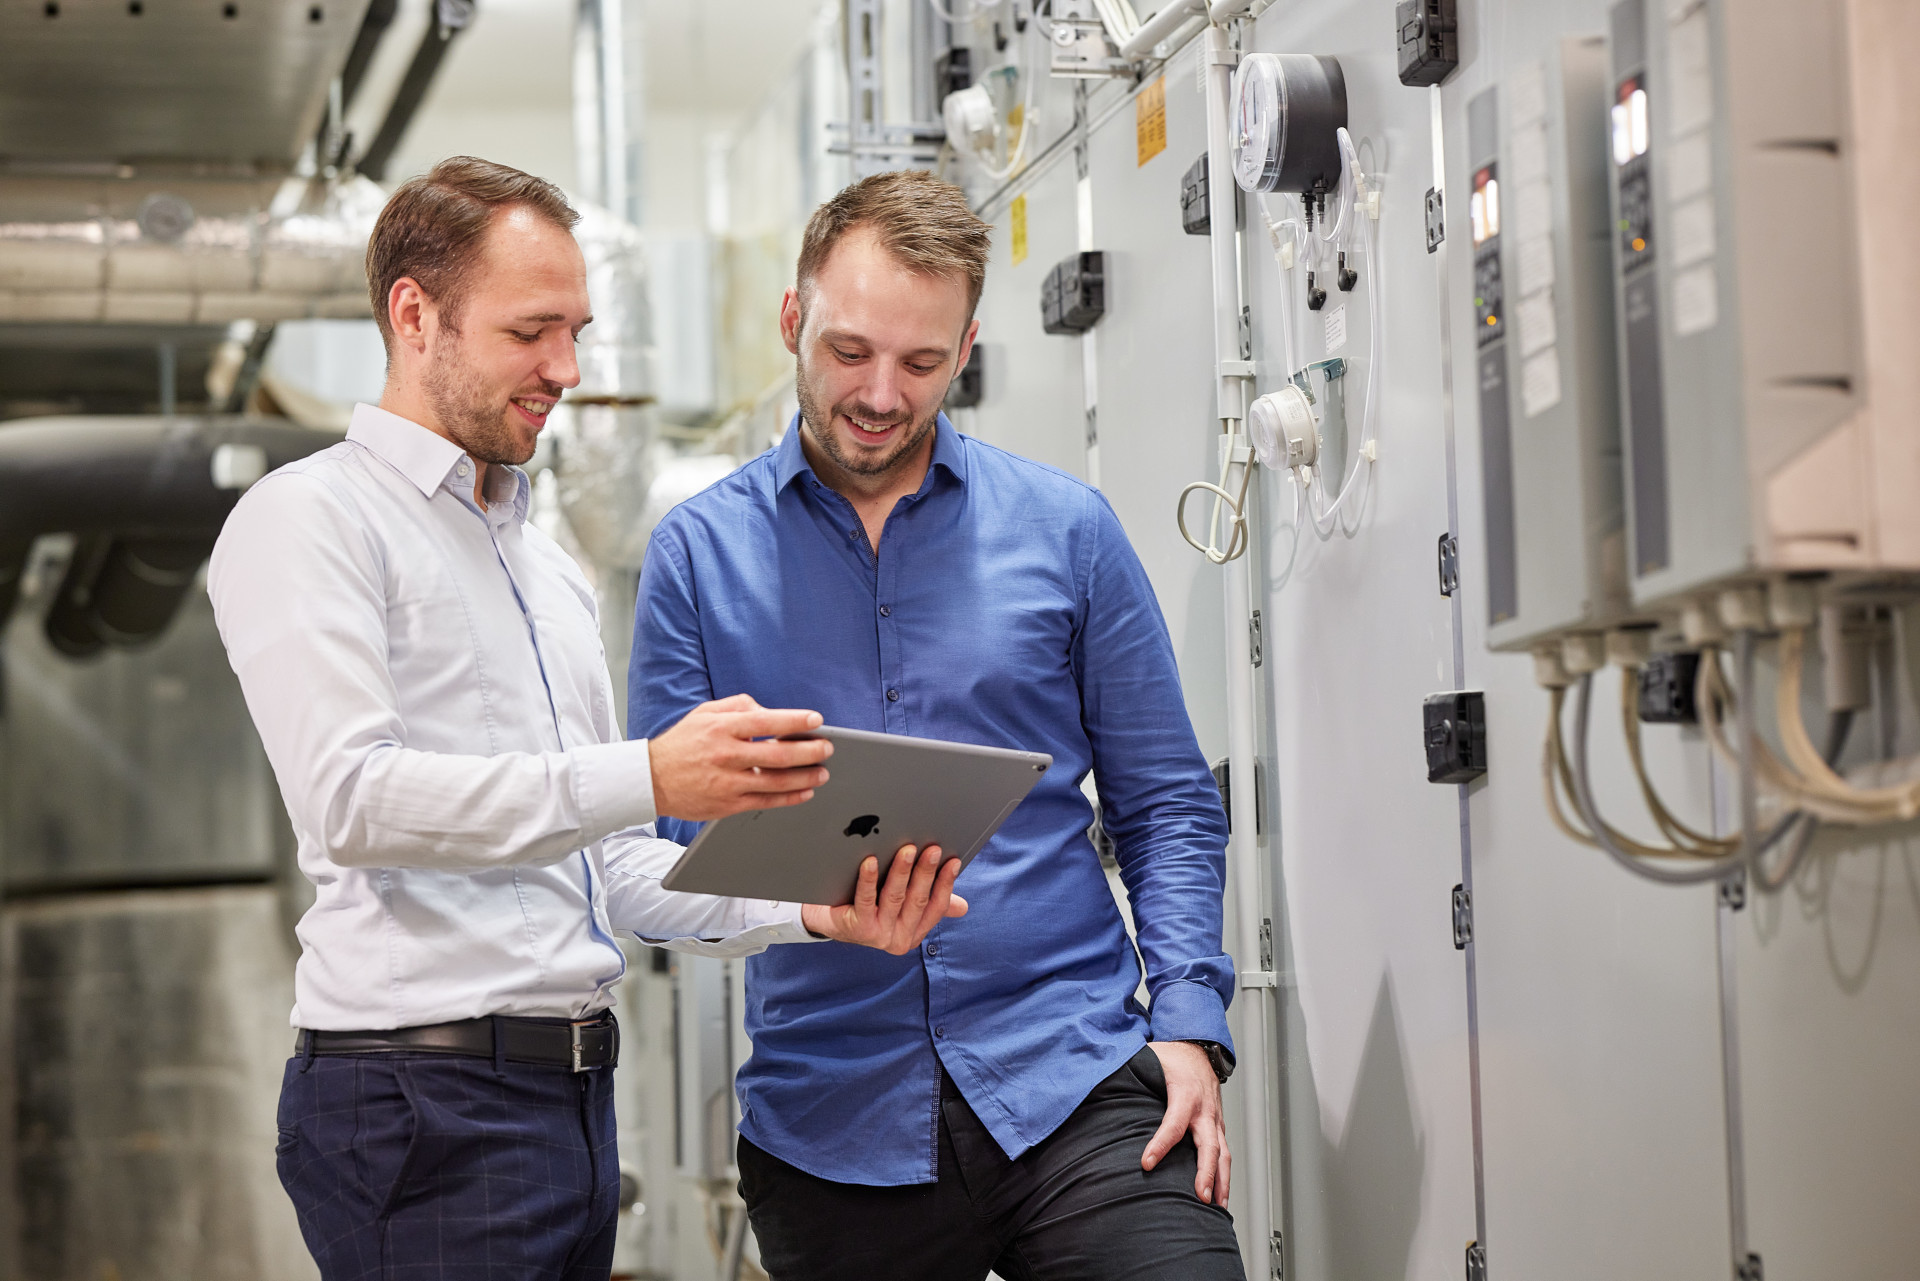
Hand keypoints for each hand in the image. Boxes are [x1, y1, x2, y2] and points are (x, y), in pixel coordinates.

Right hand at [648, 694, 833, 820]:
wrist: (651, 779)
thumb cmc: (682, 743)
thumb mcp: (705, 713)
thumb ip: (739, 707)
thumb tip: (769, 711)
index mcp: (722, 728)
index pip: (767, 722)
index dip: (795, 721)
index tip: (816, 720)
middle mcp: (726, 755)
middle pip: (778, 755)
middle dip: (809, 752)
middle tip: (826, 749)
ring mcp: (727, 782)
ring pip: (776, 782)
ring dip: (805, 777)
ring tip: (823, 772)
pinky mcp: (727, 805)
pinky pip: (766, 802)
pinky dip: (789, 798)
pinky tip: (804, 792)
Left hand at [800, 844, 967, 953]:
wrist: (829, 921)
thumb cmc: (868, 908)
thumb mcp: (901, 908)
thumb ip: (929, 904)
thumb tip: (962, 907)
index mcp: (915, 932)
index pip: (937, 906)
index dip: (946, 883)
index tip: (954, 860)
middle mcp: (900, 938)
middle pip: (917, 899)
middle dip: (926, 872)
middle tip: (932, 848)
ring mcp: (878, 935)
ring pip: (895, 897)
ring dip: (902, 871)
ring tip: (907, 848)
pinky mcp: (857, 928)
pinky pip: (866, 900)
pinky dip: (869, 879)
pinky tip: (870, 861)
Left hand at [1141, 1040, 1230, 1204]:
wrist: (1198, 1048)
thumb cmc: (1171, 1056)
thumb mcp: (1149, 1058)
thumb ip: (1126, 1071)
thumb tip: (1095, 1078)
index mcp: (1185, 1093)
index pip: (1173, 1123)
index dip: (1160, 1144)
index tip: (1146, 1164)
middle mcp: (1204, 1110)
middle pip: (1209, 1145)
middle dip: (1206, 1173)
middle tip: (1200, 1196)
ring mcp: (1214, 1119)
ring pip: (1222, 1154)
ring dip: (1221, 1181)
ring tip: (1216, 1207)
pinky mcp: (1217, 1127)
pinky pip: (1223, 1153)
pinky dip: (1223, 1175)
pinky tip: (1219, 1194)